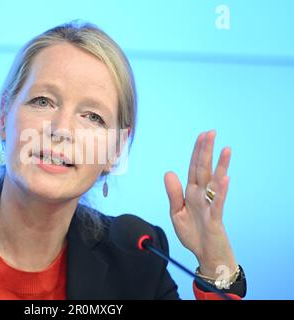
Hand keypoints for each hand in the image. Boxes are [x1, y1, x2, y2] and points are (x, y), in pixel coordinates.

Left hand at [164, 130, 237, 277]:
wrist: (204, 254)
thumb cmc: (193, 233)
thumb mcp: (176, 213)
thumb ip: (173, 193)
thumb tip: (169, 172)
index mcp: (191, 193)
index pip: (194, 168)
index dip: (197, 152)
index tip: (201, 136)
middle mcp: (202, 195)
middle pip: (204, 170)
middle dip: (206, 151)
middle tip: (210, 132)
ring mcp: (210, 205)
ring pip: (215, 182)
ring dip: (220, 166)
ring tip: (225, 149)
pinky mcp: (215, 218)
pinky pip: (218, 203)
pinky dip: (221, 191)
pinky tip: (224, 178)